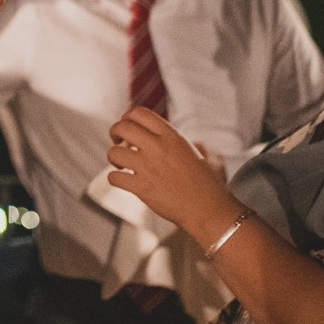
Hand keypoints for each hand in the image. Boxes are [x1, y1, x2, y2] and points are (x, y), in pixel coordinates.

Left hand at [105, 107, 238, 242]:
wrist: (208, 210)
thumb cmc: (210, 185)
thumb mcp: (206, 155)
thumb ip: (195, 145)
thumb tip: (194, 143)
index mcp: (172, 136)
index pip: (139, 113)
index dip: (127, 117)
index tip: (127, 126)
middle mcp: (158, 147)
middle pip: (122, 127)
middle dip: (114, 132)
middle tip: (117, 141)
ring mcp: (148, 167)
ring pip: (113, 152)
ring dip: (114, 157)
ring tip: (122, 164)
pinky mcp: (141, 187)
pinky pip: (114, 177)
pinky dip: (115, 178)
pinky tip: (123, 180)